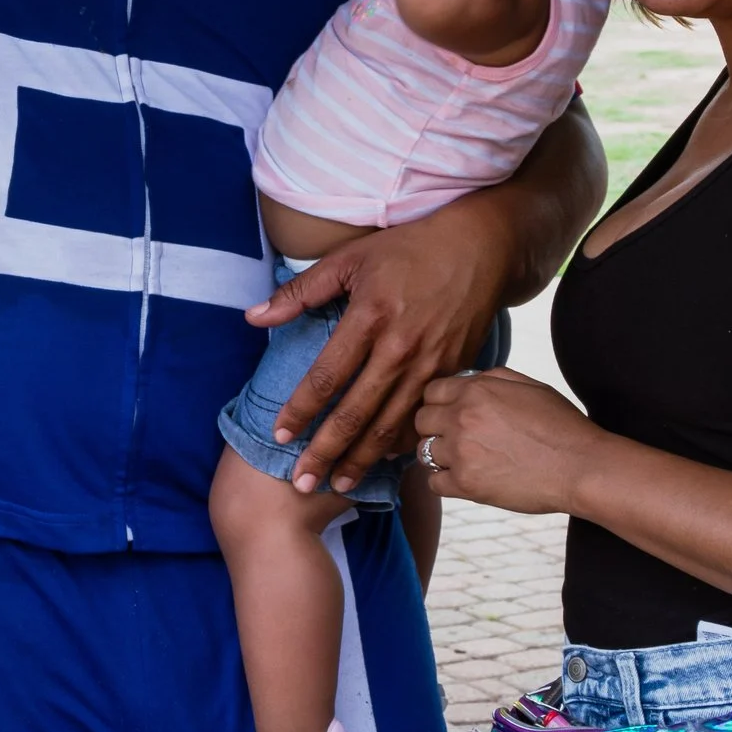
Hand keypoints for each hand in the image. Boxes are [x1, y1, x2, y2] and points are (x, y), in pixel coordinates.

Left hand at [245, 209, 509, 493]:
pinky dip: (403, 444)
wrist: (479, 247)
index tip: (279, 435)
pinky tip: (385, 463)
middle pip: (357, 412)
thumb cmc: (407, 249)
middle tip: (303, 483)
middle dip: (326, 452)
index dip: (301, 410)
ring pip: (392, 424)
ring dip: (363, 459)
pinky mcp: (454, 372)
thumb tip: (252, 318)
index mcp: (370, 317)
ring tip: (340, 484)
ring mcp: (431, 364)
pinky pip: (423, 417)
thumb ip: (299, 292)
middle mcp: (401, 347)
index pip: (327, 376)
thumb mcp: (349, 259)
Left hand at [415, 368, 602, 516]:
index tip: (450, 414)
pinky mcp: (466, 484)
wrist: (581, 466)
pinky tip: (466, 478)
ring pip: (424, 452)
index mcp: (475, 391)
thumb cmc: (561, 426)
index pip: (431, 391)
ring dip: (440, 456)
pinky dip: (445, 482)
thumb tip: (465, 381)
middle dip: (435, 427)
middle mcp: (462, 418)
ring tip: (465, 460)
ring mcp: (461, 452)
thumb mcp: (528, 386)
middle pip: (421, 420)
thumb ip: (491, 379)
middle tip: (456, 438)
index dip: (440, 403)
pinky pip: (433, 482)